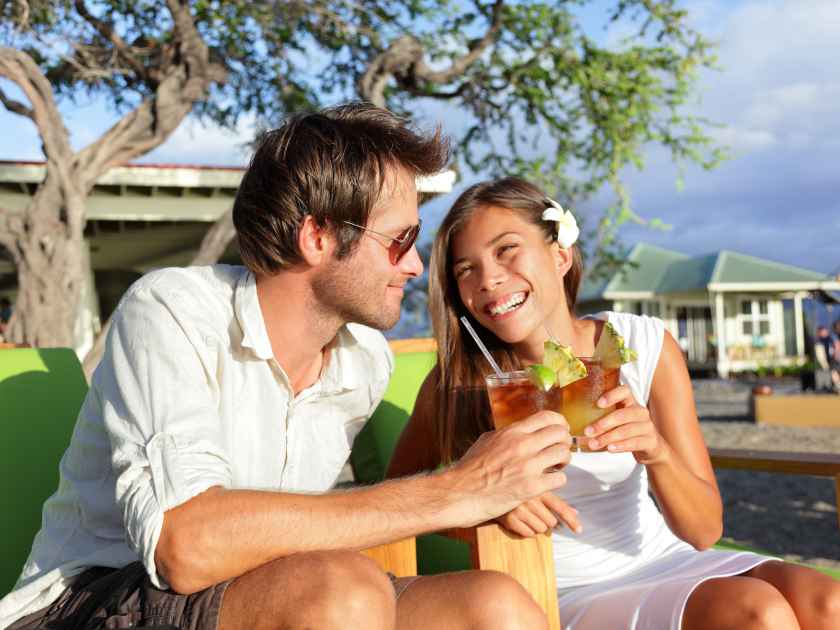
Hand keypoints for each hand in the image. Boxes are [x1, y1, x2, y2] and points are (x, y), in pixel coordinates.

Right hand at [445, 410, 571, 525]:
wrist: (460, 492)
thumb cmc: (470, 468)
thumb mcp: (487, 440)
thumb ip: (507, 434)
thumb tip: (520, 430)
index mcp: (512, 432)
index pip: (548, 417)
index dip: (560, 422)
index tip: (561, 430)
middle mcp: (522, 445)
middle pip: (560, 433)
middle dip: (564, 441)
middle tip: (559, 450)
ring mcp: (528, 466)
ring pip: (564, 454)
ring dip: (563, 461)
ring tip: (555, 467)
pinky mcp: (531, 487)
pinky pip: (560, 479)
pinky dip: (557, 480)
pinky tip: (547, 482)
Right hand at [497, 492, 580, 536]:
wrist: (487, 487)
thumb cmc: (516, 486)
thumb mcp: (535, 486)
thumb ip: (554, 499)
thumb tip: (575, 512)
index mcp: (538, 488)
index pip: (560, 506)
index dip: (571, 520)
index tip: (579, 530)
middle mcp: (530, 498)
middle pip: (551, 522)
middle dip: (547, 520)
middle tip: (536, 512)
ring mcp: (519, 510)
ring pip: (540, 530)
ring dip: (537, 526)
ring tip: (527, 515)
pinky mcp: (509, 520)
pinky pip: (528, 534)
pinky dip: (527, 531)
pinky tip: (520, 521)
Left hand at [582, 385, 666, 464]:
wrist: (650, 446)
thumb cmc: (625, 428)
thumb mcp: (616, 418)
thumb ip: (600, 414)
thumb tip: (570, 414)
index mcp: (630, 402)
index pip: (625, 391)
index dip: (612, 395)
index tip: (598, 404)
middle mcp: (640, 412)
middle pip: (623, 414)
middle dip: (603, 423)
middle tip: (587, 431)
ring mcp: (647, 426)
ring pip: (626, 430)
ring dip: (607, 438)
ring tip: (593, 444)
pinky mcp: (650, 441)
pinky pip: (634, 443)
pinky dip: (620, 446)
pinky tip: (609, 449)